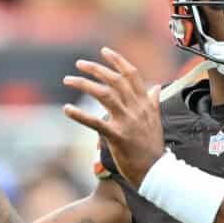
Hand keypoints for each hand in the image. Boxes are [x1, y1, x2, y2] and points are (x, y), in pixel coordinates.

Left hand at [63, 47, 164, 187]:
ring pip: (104, 94)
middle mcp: (136, 108)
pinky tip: (67, 109)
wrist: (156, 171)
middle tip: (79, 63)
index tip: (104, 51)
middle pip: (115, 80)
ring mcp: (126, 122)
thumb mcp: (157, 120)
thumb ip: (154, 101)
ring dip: (84, 84)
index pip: (132, 75)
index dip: (117, 60)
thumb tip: (156, 86)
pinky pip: (95, 122)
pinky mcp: (116, 136)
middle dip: (96, 68)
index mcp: (145, 103)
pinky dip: (79, 115)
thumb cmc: (153, 147)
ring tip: (68, 79)